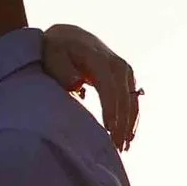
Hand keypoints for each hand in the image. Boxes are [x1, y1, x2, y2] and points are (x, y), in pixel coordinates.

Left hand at [40, 22, 140, 150]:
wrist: (69, 36)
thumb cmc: (57, 49)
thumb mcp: (53, 55)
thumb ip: (62, 69)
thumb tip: (77, 84)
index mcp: (99, 58)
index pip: (109, 87)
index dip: (110, 110)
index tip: (109, 130)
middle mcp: (117, 64)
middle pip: (124, 98)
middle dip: (122, 124)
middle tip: (116, 148)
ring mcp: (125, 71)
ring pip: (133, 102)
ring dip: (129, 125)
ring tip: (123, 149)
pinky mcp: (127, 79)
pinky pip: (133, 102)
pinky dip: (131, 120)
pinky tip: (128, 138)